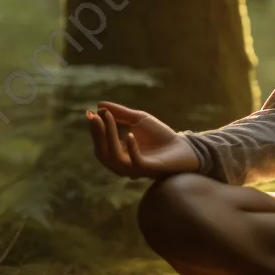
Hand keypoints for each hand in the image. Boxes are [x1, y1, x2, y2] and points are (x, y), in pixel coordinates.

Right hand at [86, 100, 200, 178]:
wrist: (184, 147)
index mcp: (118, 154)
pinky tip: (130, 134)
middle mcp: (122, 164)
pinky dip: (131, 148)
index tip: (90, 112)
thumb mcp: (138, 120)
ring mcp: (134, 168)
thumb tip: (99, 104)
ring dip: (110, 137)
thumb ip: (120, 113)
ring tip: (109, 118)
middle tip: (96, 116)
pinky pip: (135, 162)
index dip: (94, 129)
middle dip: (97, 133)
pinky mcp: (148, 169)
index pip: (100, 143)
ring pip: (114, 157)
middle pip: (102, 152)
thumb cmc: (160, 135)